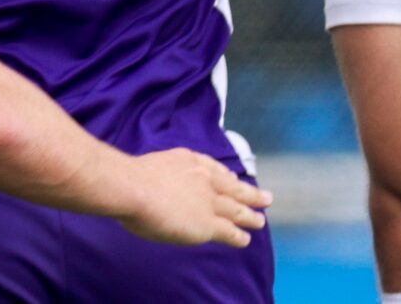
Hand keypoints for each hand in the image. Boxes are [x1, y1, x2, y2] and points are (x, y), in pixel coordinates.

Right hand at [115, 148, 271, 247]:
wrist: (135, 188)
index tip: (234, 178)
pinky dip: (239, 235)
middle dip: (250, 193)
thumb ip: (167, 172)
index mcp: (191, 161)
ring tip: (260, 220)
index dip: (227, 176)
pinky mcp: (207, 224)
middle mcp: (205, 179)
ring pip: (237, 209)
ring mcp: (208, 201)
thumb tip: (162, 181)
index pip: (215, 169)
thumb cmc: (134, 177)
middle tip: (266, 197)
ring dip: (251, 215)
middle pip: (233, 188)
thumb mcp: (158, 164)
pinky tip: (245, 239)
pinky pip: (228, 231)